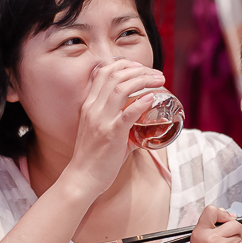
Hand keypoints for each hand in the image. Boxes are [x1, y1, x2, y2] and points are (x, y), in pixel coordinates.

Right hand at [60, 59, 164, 197]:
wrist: (82, 178)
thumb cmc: (93, 157)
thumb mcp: (99, 131)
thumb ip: (118, 122)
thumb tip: (142, 123)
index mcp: (89, 105)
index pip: (103, 72)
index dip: (122, 64)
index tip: (139, 67)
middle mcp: (93, 109)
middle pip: (115, 75)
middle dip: (139, 69)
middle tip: (156, 74)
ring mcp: (101, 120)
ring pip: (122, 88)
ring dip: (144, 80)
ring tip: (159, 81)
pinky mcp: (111, 134)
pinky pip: (127, 113)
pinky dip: (141, 103)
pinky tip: (152, 97)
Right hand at [177, 206, 241, 242]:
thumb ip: (211, 228)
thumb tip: (230, 214)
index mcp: (199, 233)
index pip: (211, 210)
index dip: (221, 213)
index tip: (225, 218)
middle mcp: (211, 238)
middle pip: (233, 222)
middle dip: (235, 229)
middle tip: (227, 239)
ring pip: (239, 235)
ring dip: (235, 242)